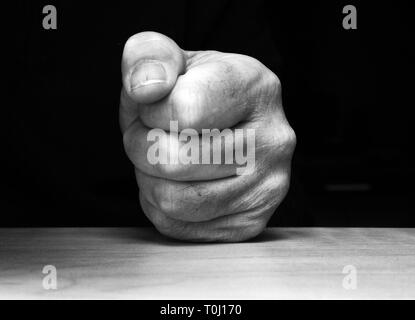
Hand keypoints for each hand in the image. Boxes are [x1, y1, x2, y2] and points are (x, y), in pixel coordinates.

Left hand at [120, 32, 295, 241]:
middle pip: (173, 161)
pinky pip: (177, 225)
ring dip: (147, 178)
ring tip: (161, 157)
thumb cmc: (195, 93)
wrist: (226, 125)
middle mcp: (274, 140)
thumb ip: (148, 56)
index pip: (182, 111)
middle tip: (148, 135)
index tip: (156, 105)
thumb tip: (144, 89)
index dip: (149, 111)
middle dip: (140, 147)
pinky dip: (159, 204)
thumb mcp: (171, 60)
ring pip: (172, 201)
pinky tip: (174, 181)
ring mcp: (267, 187)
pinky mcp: (250, 222)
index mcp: (257, 88)